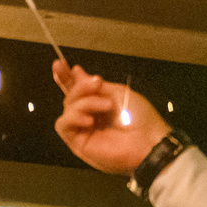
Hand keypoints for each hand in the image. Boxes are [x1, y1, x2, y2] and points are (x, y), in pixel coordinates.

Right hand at [52, 61, 170, 177]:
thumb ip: (94, 86)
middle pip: (70, 96)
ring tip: (105, 105)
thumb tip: (76, 72)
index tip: (59, 63)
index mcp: (98, 103)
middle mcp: (88, 115)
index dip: (65, 77)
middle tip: (97, 83)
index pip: (76, 89)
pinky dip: (73, 117)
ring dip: (84, 102)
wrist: (147, 141)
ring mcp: (82, 130)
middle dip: (80, 86)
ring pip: (67, 108)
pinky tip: (89, 120)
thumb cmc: (140, 118)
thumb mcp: (118, 93)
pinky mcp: (77, 143)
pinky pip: (63, 125)